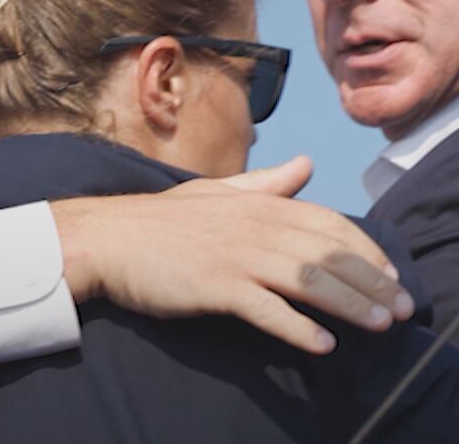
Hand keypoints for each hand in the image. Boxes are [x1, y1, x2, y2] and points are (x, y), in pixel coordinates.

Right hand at [52, 156, 413, 354]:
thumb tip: (306, 165)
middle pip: (329, 254)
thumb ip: (264, 183)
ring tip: (378, 327)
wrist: (107, 239)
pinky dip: (298, 328)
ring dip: (350, 305)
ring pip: (309, 280)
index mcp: (257, 204)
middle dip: (372, 282)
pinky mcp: (215, 286)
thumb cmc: (158, 221)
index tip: (390, 275)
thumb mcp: (214, 192)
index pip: (329, 223)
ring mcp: (235, 256)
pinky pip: (267, 309)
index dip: (367, 249)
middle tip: (401, 309)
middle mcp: (254, 226)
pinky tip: (322, 344)